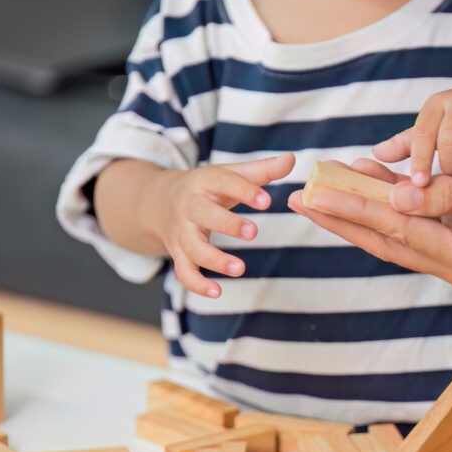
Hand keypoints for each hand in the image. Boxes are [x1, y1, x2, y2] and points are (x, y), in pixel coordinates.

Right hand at [157, 153, 294, 297]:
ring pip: (193, 247)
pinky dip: (197, 284)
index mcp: (204, 181)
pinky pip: (184, 272)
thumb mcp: (230, 174)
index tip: (266, 201)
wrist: (159, 201)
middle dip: (227, 224)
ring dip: (214, 260)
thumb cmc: (207, 188)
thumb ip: (261, 170)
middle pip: (204, 214)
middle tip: (253, 233)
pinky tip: (217, 292)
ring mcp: (181, 232)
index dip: (245, 191)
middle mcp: (189, 206)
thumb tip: (292, 159)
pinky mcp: (178, 253)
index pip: (224, 182)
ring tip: (240, 269)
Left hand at [287, 152, 451, 293]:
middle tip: (299, 199)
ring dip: (359, 215)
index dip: (356, 208)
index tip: (317, 192)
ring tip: (320, 192)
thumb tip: (396, 194)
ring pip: (397, 239)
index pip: (401, 230)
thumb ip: (451, 191)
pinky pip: (415, 231)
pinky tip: (363, 188)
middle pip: (388, 242)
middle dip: (342, 219)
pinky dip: (388, 210)